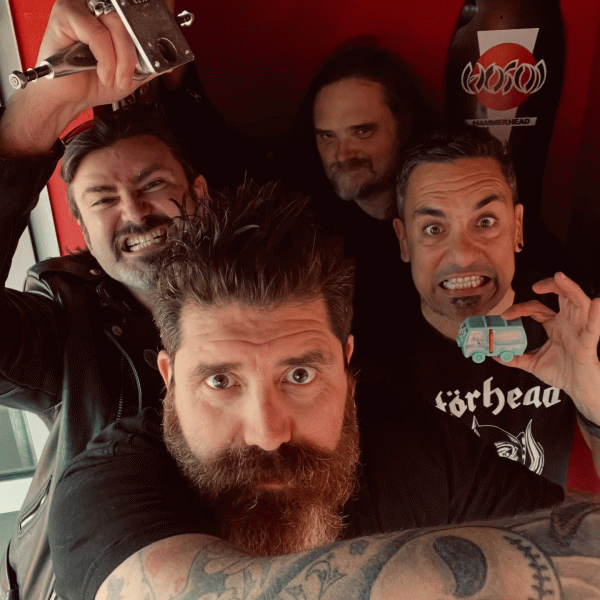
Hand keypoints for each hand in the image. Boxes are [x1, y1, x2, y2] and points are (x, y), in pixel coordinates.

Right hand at [1, 0, 158, 154]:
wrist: (68, 98)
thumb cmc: (93, 82)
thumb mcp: (132, 75)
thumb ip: (149, 64)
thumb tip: (169, 59)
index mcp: (113, 17)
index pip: (138, 13)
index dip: (151, 30)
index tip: (159, 52)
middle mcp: (98, 7)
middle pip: (130, 21)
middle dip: (135, 55)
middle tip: (130, 76)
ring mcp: (81, 7)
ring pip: (116, 25)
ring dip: (121, 60)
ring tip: (114, 78)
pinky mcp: (66, 15)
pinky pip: (97, 34)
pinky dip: (105, 59)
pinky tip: (102, 74)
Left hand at [500, 272, 599, 423]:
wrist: (578, 390)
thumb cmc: (562, 373)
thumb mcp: (533, 363)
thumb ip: (514, 358)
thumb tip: (494, 354)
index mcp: (555, 325)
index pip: (537, 308)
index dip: (521, 308)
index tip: (505, 316)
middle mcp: (569, 323)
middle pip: (563, 296)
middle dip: (552, 285)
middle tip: (536, 285)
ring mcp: (580, 331)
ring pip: (579, 303)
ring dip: (571, 289)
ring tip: (560, 277)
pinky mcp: (588, 344)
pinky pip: (593, 327)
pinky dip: (595, 315)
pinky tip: (595, 303)